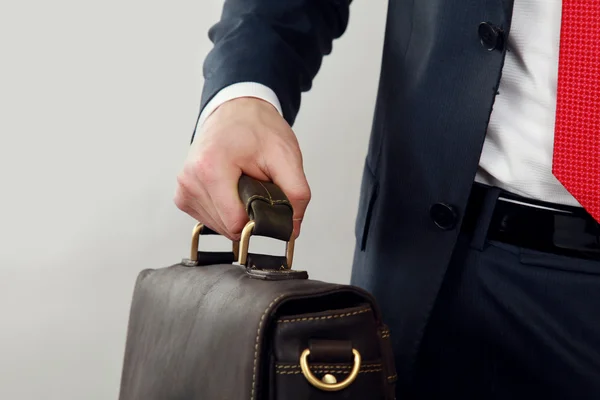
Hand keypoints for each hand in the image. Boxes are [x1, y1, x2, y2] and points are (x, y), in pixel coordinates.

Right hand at [174, 97, 310, 240]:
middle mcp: (190, 179)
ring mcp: (184, 189)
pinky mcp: (183, 196)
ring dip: (237, 212)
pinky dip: (226, 211)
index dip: (258, 220)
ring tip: (242, 183)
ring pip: (219, 227)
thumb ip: (296, 194)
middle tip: (255, 184)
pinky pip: (210, 220)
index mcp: (210, 168)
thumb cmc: (256, 128)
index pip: (236, 223)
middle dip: (248, 214)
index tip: (266, 199)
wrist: (236, 111)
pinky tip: (231, 189)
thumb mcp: (286, 156)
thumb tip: (292, 229)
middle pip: (228, 228)